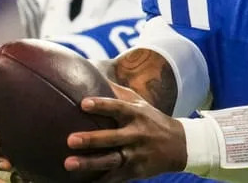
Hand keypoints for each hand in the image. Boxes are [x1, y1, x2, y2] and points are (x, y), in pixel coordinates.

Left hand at [64, 82, 187, 181]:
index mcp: (136, 114)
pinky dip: (100, 180)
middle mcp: (137, 134)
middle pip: (112, 137)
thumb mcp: (140, 104)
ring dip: (90, 163)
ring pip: (111, 159)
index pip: (118, 108)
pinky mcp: (135, 171)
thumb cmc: (153, 120)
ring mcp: (136, 154)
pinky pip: (115, 177)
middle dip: (92, 139)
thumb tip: (94, 74)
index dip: (101, 105)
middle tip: (70, 139)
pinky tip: (83, 182)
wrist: (180, 145)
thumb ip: (119, 93)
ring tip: (68, 164)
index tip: (83, 104)